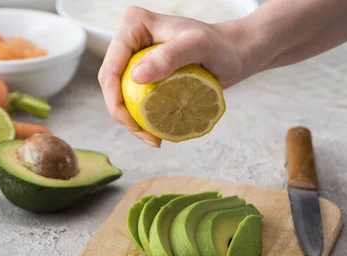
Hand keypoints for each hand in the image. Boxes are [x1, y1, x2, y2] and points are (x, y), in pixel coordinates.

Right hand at [98, 7, 255, 147]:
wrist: (235, 53)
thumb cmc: (222, 46)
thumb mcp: (200, 47)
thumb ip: (171, 56)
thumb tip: (136, 77)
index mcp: (133, 25)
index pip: (111, 69)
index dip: (116, 101)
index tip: (136, 124)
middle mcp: (129, 39)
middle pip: (112, 86)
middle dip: (123, 116)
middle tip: (148, 138)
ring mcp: (135, 57)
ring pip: (120, 96)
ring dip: (132, 122)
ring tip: (154, 140)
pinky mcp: (143, 73)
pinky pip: (134, 100)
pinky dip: (143, 119)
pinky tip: (158, 134)